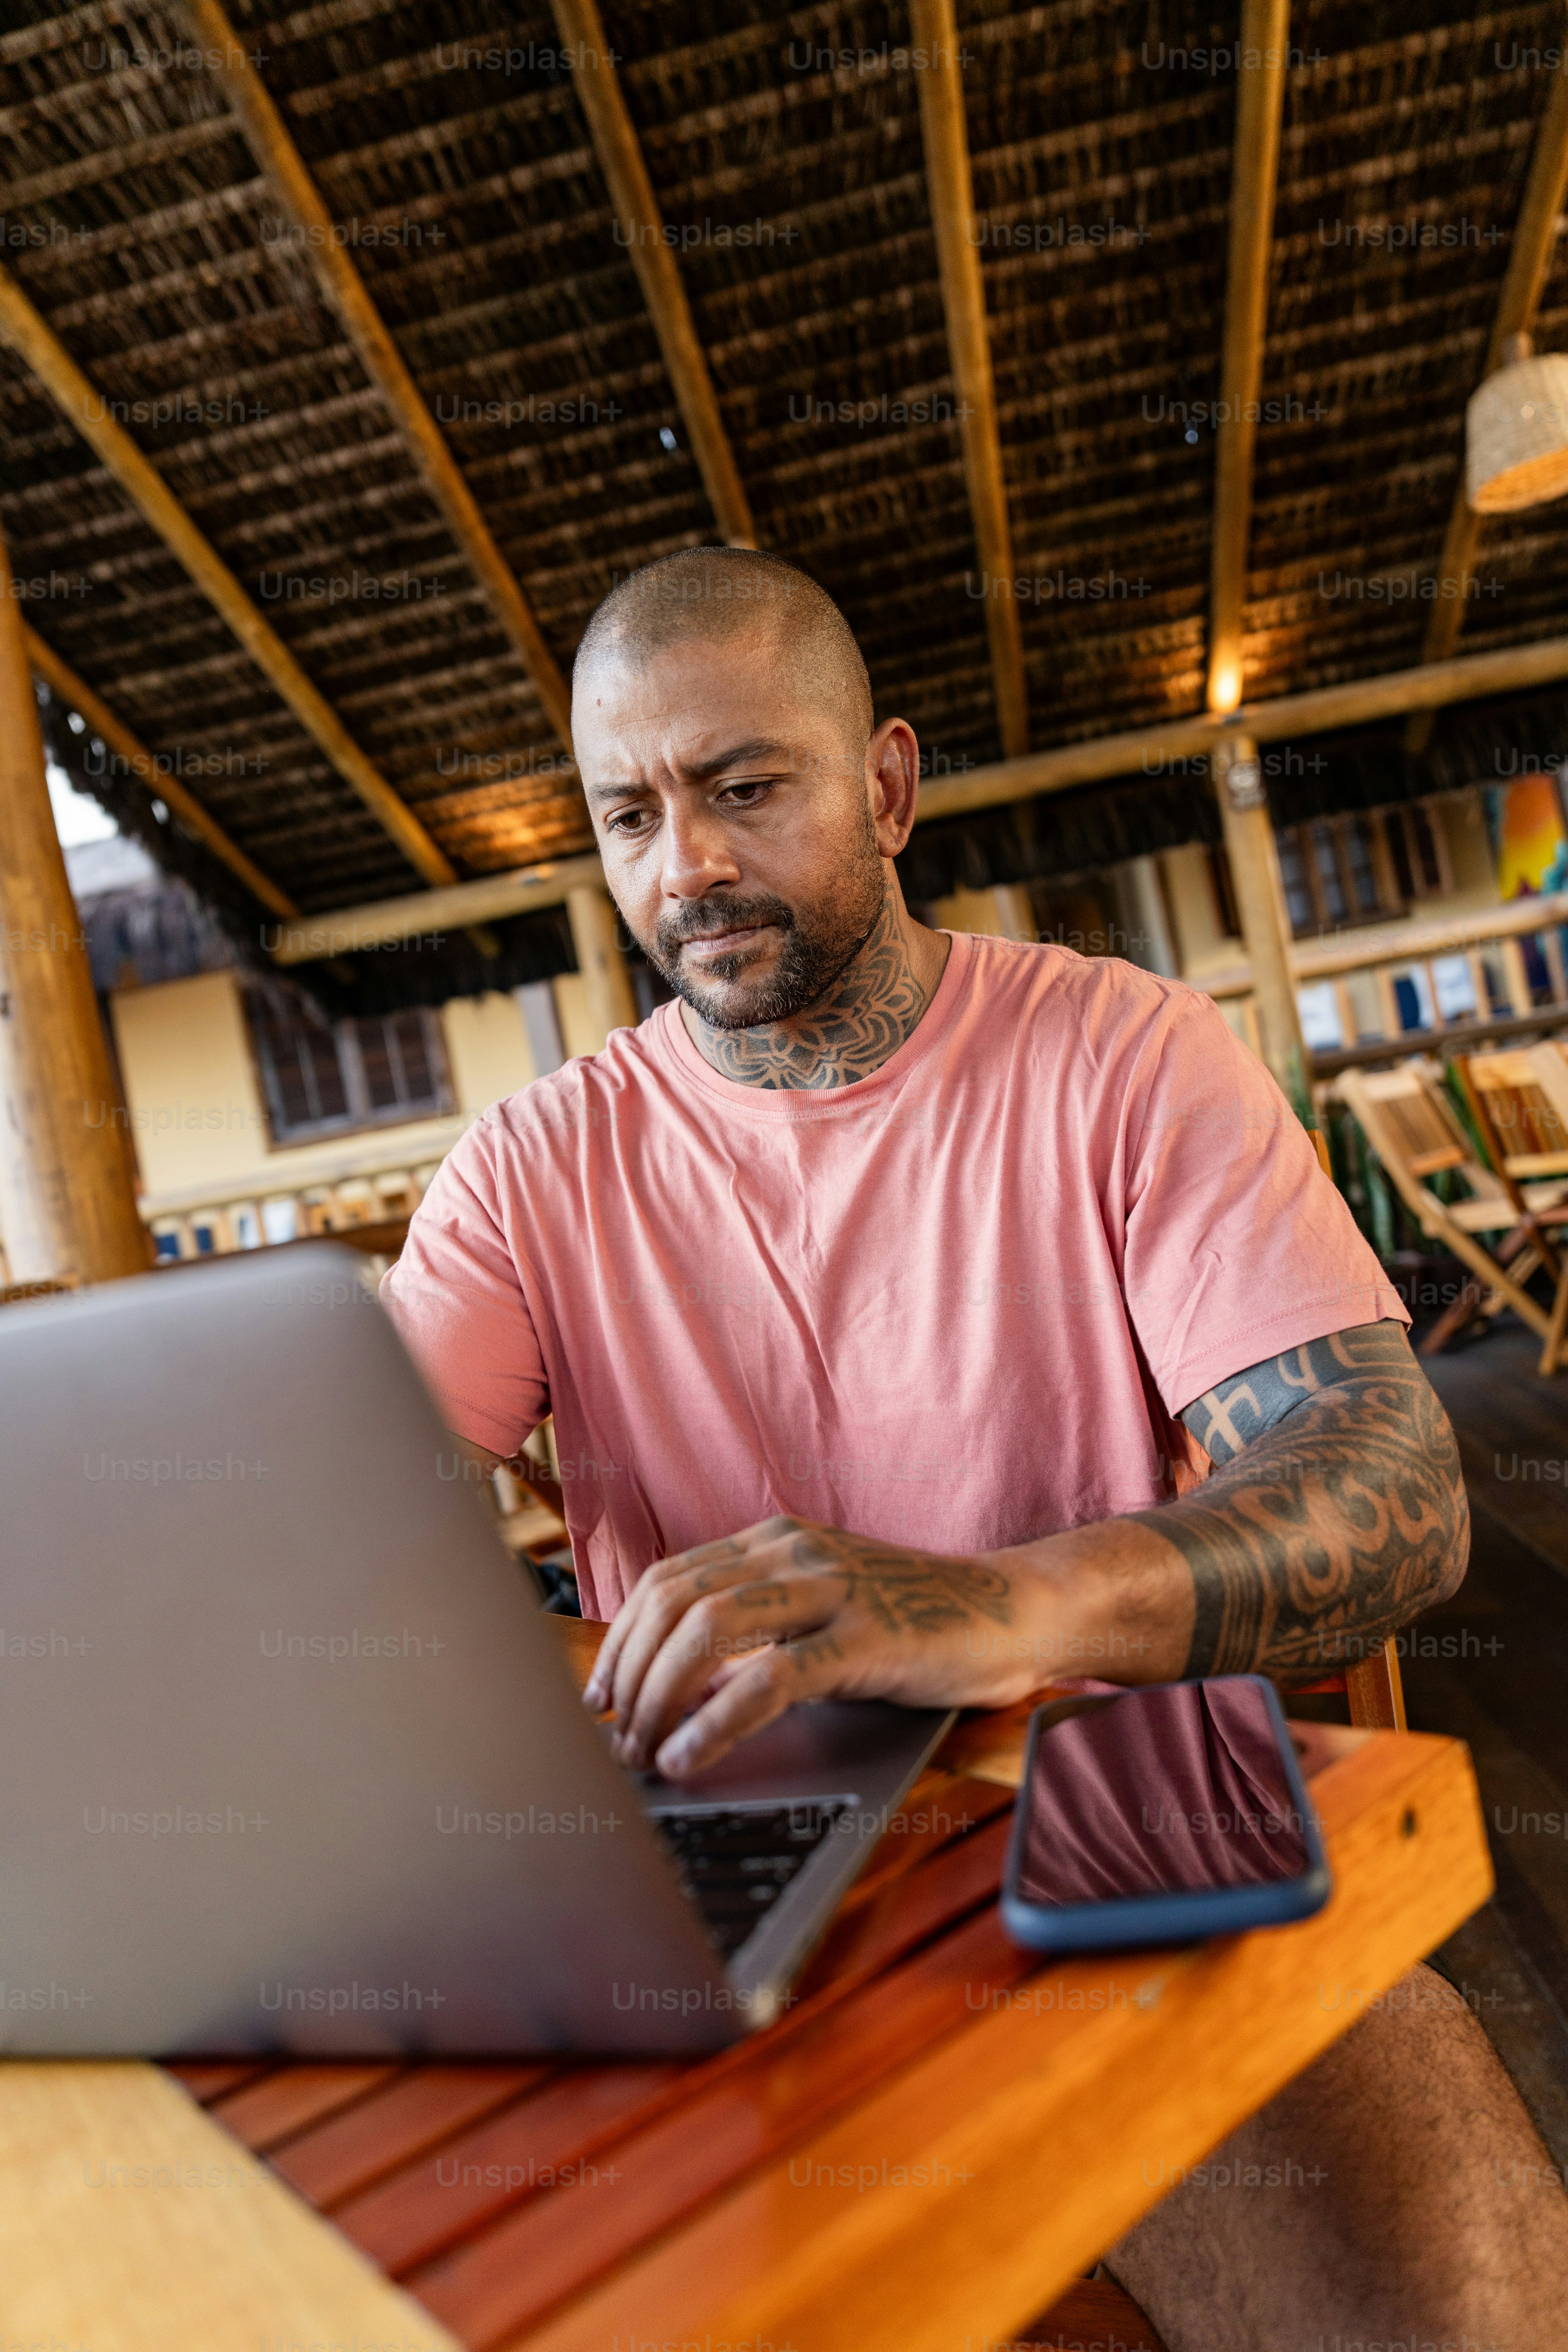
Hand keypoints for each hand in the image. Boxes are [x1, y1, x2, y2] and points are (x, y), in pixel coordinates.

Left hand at [581, 1514, 1039, 1778]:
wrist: (1013, 1613)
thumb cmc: (916, 1624)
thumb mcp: (823, 1608)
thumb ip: (759, 1626)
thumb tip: (675, 1682)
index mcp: (776, 1540)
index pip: (668, 1580)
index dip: (621, 1640)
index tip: (599, 1696)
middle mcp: (796, 1552)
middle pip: (675, 1603)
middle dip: (629, 1675)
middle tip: (614, 1737)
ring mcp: (834, 1590)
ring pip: (709, 1631)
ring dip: (659, 1699)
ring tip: (642, 1753)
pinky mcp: (868, 1638)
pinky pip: (770, 1678)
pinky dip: (715, 1721)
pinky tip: (688, 1755)